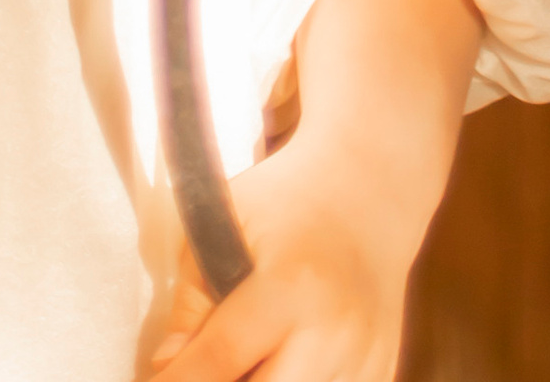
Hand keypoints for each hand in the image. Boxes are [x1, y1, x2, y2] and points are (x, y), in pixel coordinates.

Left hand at [150, 0, 481, 381]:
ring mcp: (364, 357)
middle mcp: (333, 330)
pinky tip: (283, 360)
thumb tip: (167, 368)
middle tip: (202, 370)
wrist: (371, 188)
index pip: (221, 357)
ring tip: (248, 358)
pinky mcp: (382, 371)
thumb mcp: (223, 224)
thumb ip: (191, 301)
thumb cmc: (286, 200)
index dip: (180, 380)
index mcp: (289, 284)